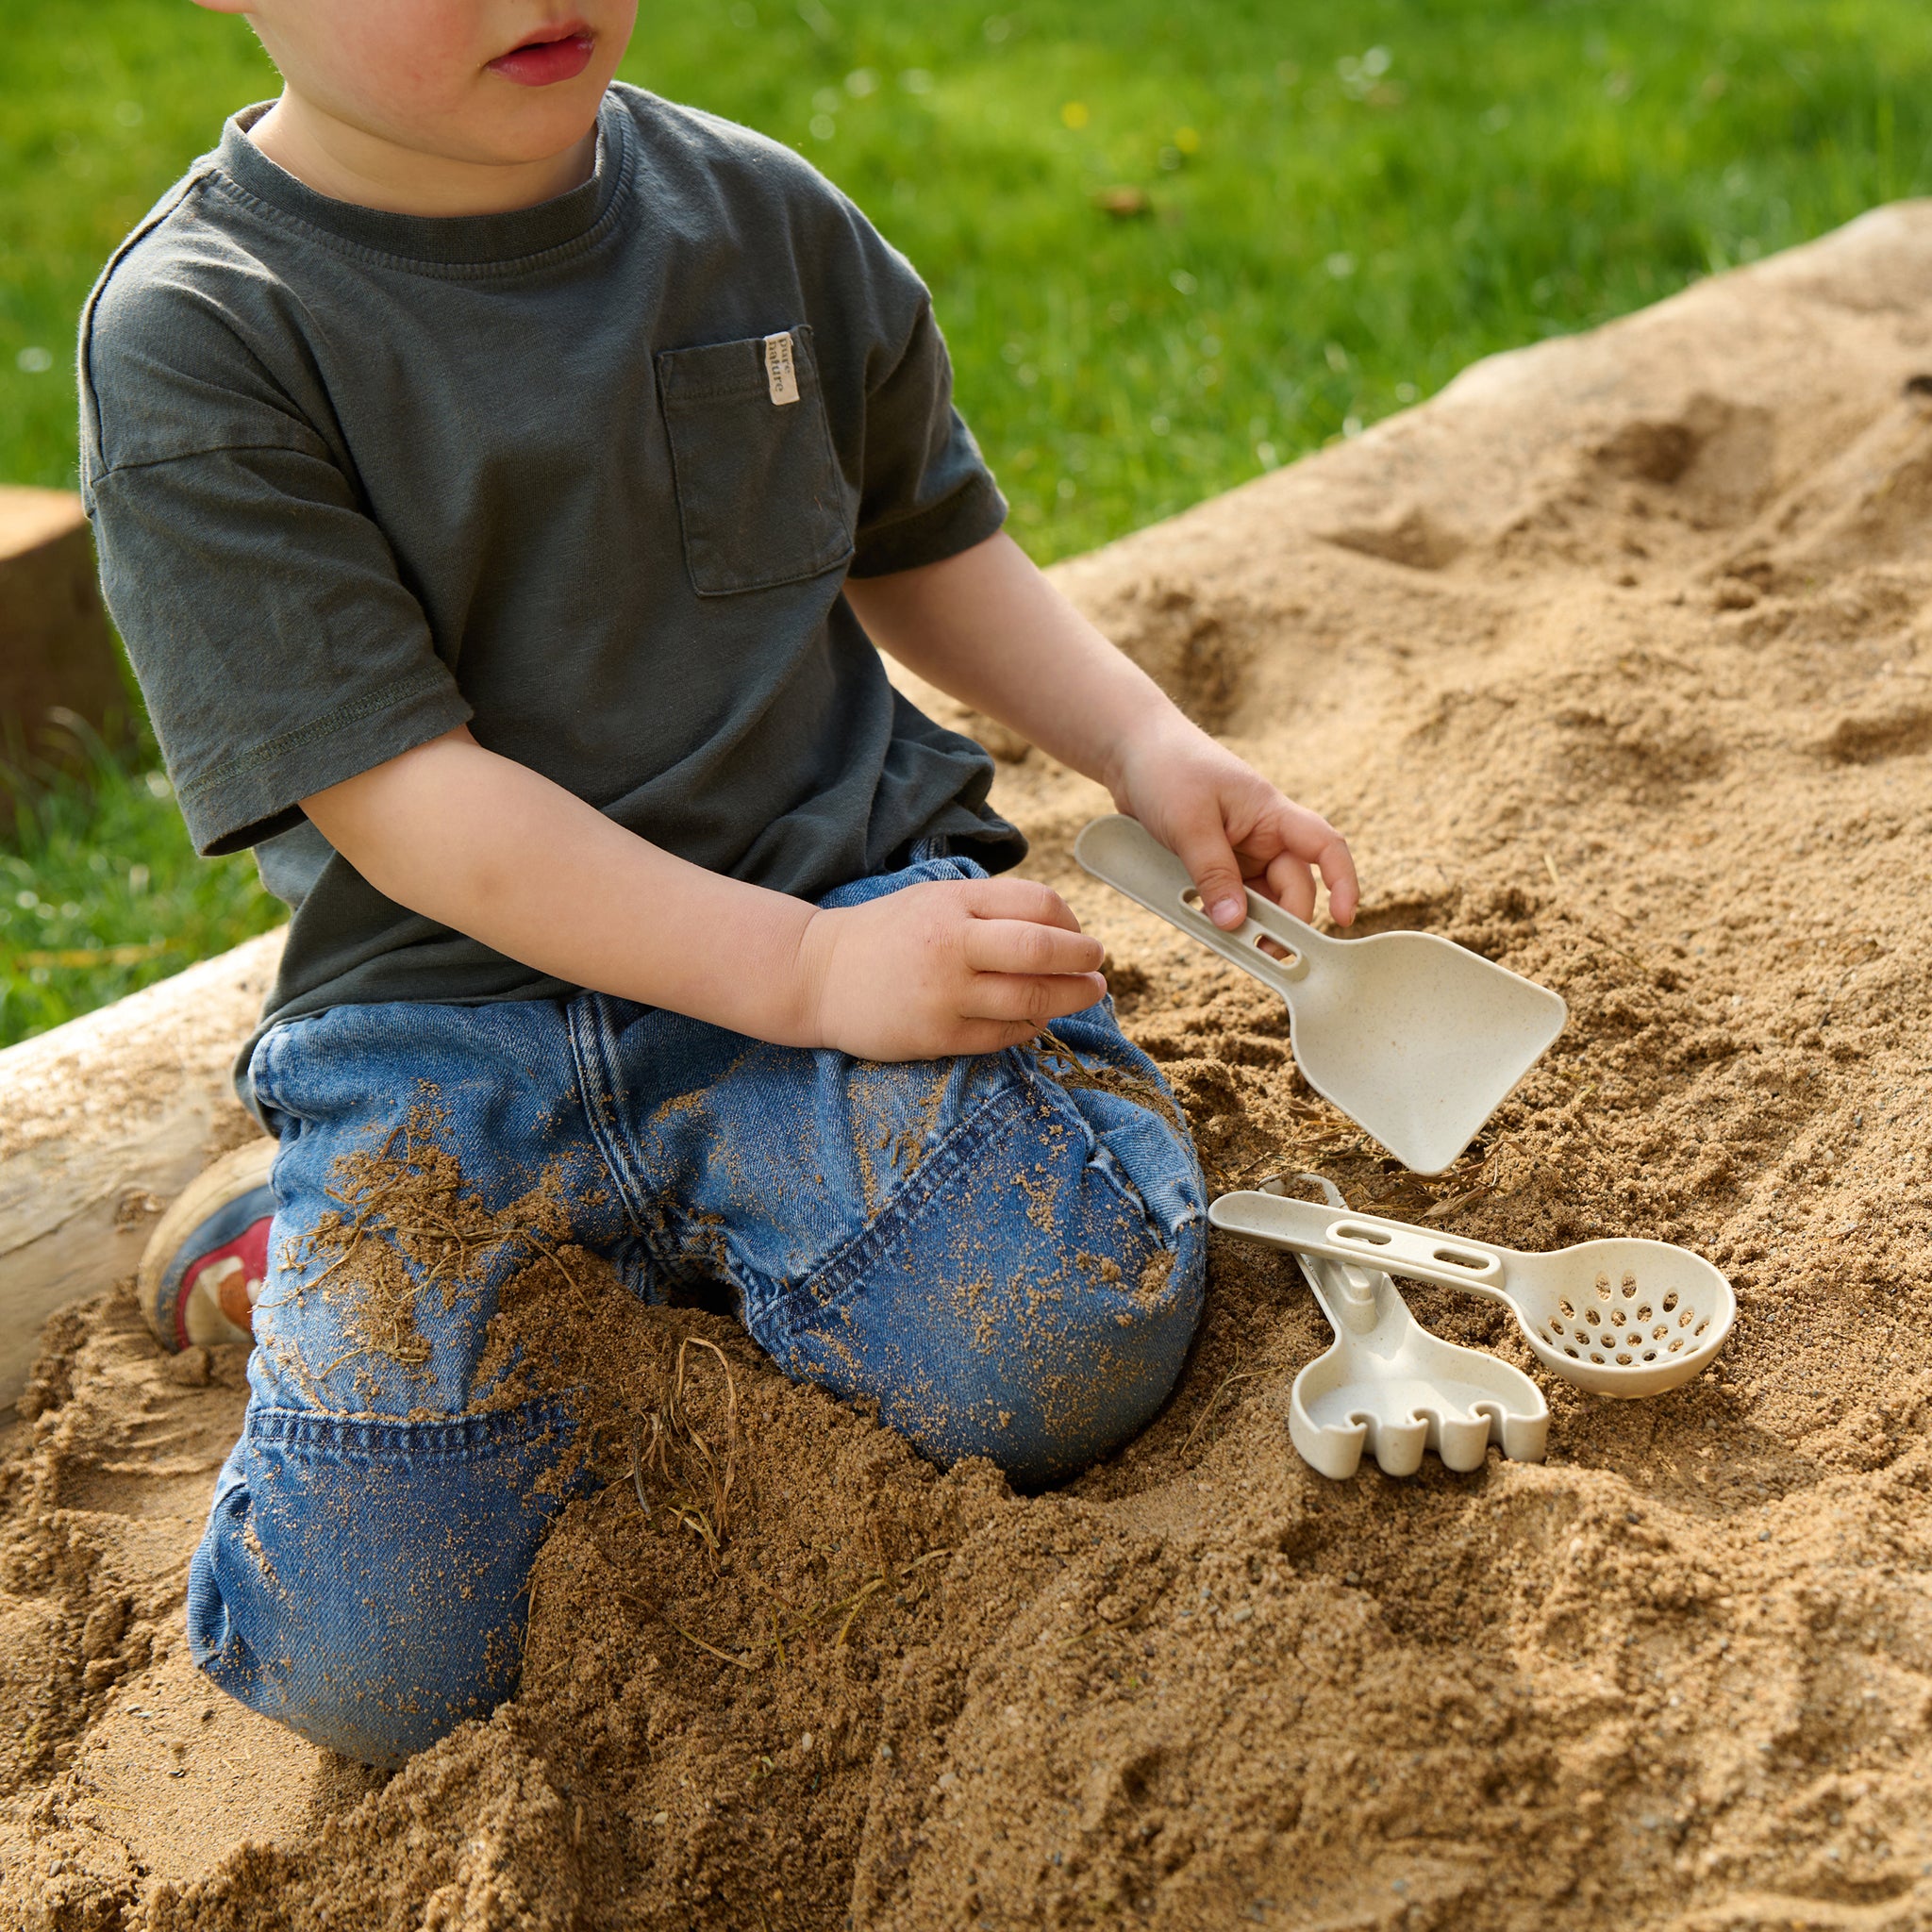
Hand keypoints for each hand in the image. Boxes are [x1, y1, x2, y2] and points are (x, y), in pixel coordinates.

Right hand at [795, 878, 1106, 1059]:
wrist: (818, 974)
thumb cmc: (887, 935)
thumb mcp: (934, 900)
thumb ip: (989, 909)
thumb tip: (1060, 928)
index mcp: (954, 903)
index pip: (1039, 906)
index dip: (1072, 923)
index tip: (1080, 937)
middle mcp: (952, 945)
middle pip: (1043, 951)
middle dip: (1084, 961)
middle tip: (1099, 968)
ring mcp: (944, 994)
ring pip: (1031, 999)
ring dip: (1070, 999)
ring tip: (1086, 994)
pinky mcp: (936, 1035)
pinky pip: (1003, 1036)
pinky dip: (1030, 1027)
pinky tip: (1037, 1019)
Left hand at [1109, 714, 1358, 931]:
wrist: (1130, 750)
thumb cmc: (1167, 769)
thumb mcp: (1190, 823)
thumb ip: (1213, 874)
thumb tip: (1235, 924)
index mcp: (1272, 815)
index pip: (1326, 847)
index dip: (1343, 883)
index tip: (1342, 920)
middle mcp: (1263, 836)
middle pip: (1290, 888)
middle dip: (1280, 922)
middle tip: (1259, 954)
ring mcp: (1238, 852)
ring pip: (1258, 900)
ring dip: (1247, 923)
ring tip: (1227, 944)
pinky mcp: (1213, 864)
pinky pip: (1226, 898)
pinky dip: (1219, 914)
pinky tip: (1202, 924)